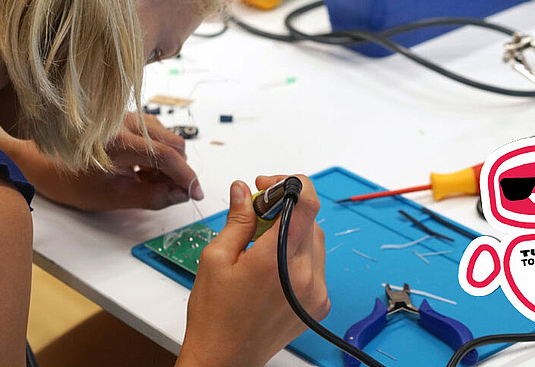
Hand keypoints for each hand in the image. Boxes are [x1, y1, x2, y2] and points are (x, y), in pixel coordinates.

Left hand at [0, 110, 202, 210]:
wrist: (38, 156)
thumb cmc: (68, 178)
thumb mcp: (109, 196)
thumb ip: (149, 197)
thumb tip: (181, 196)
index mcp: (118, 141)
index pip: (167, 157)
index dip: (187, 177)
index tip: (196, 194)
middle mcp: (125, 121)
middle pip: (174, 143)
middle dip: (176, 170)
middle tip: (163, 192)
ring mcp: (125, 115)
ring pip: (166, 137)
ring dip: (166, 162)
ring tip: (144, 181)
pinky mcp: (124, 116)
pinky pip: (154, 133)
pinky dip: (156, 153)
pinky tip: (139, 168)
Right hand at [178, 175, 328, 366]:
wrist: (225, 358)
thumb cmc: (215, 316)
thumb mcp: (216, 258)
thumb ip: (237, 219)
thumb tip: (244, 191)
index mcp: (276, 261)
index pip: (306, 203)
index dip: (291, 184)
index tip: (269, 186)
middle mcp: (304, 277)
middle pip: (309, 220)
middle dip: (285, 209)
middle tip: (257, 214)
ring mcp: (316, 292)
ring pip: (315, 240)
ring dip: (293, 232)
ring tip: (263, 244)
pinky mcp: (319, 304)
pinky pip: (317, 264)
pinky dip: (299, 255)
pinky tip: (274, 267)